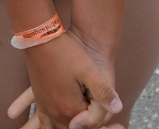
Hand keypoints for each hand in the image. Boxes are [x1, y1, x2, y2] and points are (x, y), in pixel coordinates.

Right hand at [6, 31, 122, 128]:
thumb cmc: (66, 52)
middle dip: (85, 119)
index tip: (103, 102)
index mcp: (70, 109)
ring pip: (59, 126)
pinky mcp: (40, 101)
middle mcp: (56, 113)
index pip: (89, 123)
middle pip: (75, 126)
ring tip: (79, 112)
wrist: (42, 39)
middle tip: (91, 102)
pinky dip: (53, 124)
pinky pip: (46, 121)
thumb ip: (103, 92)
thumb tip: (118, 108)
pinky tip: (58, 119)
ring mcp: (46, 108)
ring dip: (70, 123)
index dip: (98, 113)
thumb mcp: (89, 70)